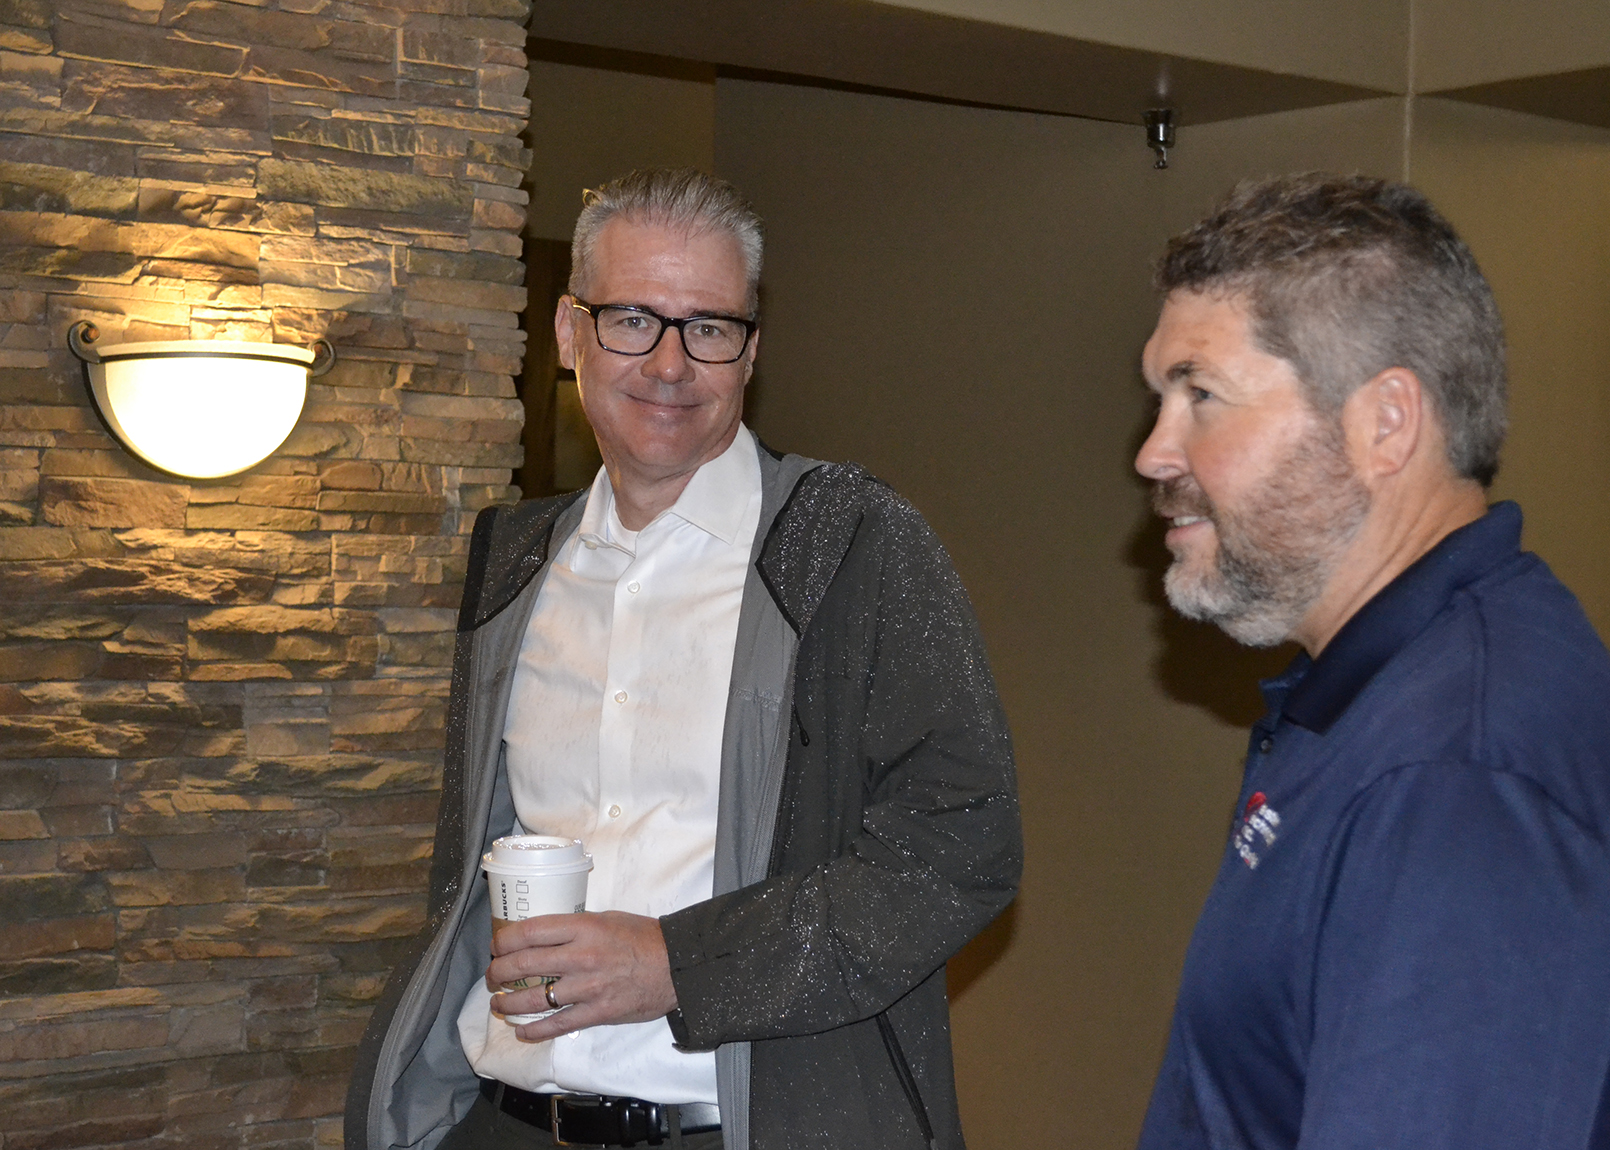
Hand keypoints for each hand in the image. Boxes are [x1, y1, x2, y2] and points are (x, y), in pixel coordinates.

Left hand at [486, 911, 677, 1042]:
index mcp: (583, 927)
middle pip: (524, 964)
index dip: (504, 940)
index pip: (529, 932)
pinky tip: (522, 1030)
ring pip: (534, 998)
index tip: (497, 946)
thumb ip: (575, 927)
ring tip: (499, 1004)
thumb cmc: (643, 937)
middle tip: (493, 976)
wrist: (676, 965)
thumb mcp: (606, 918)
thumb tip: (543, 936)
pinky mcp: (598, 1012)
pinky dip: (534, 1030)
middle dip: (499, 972)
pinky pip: (557, 1024)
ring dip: (509, 1003)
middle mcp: (582, 955)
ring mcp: (588, 987)